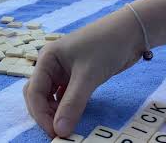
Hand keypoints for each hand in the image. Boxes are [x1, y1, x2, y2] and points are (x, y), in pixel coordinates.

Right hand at [23, 7, 143, 137]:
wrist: (132, 32)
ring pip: (51, 96)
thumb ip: (72, 104)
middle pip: (38, 95)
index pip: (34, 91)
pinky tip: (74, 115)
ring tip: (67, 125)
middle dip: (45, 113)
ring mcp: (63, 71)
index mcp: (47, 59)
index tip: (54, 133)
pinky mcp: (76, 76)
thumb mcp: (88, 75)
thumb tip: (60, 131)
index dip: (41, 114)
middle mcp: (51, 65)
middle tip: (58, 131)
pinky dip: (66, 106)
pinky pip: (65, 95)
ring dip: (55, 111)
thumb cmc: (106, 46)